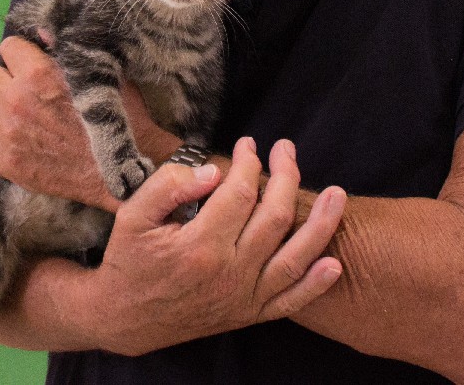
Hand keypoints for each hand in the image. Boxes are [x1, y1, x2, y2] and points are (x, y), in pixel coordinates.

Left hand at [0, 36, 120, 210]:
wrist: (121, 173)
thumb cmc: (119, 120)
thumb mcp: (103, 75)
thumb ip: (69, 52)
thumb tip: (43, 31)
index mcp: (38, 74)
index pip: (7, 47)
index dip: (20, 54)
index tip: (30, 63)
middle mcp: (16, 101)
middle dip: (3, 81)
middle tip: (20, 91)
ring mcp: (8, 135)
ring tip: (15, 120)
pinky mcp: (8, 165)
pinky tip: (17, 147)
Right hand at [78, 136, 345, 355]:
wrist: (125, 319)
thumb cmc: (129, 262)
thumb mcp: (132, 216)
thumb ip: (168, 187)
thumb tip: (211, 171)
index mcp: (200, 246)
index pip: (241, 193)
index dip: (249, 162)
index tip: (248, 144)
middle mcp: (229, 273)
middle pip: (275, 217)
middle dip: (286, 175)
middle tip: (284, 148)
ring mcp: (244, 297)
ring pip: (295, 257)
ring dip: (322, 224)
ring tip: (337, 194)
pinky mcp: (250, 314)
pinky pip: (292, 302)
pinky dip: (316, 285)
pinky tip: (334, 263)